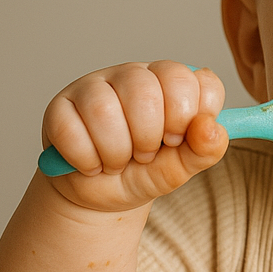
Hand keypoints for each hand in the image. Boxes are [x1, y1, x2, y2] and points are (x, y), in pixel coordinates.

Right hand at [41, 61, 227, 211]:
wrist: (103, 195)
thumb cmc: (146, 171)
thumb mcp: (182, 167)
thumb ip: (205, 150)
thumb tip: (212, 129)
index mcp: (171, 83)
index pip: (195, 80)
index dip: (190, 115)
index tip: (178, 139)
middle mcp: (134, 75)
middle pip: (146, 90)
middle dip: (149, 137)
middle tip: (146, 155)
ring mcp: (93, 86)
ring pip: (104, 110)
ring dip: (117, 152)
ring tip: (119, 162)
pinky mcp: (60, 107)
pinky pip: (70, 129)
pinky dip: (87, 159)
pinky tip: (93, 164)